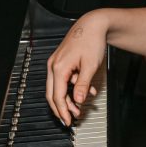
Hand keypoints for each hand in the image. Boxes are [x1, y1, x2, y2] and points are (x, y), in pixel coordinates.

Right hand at [46, 11, 107, 125]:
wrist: (93, 25)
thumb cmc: (91, 41)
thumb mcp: (90, 66)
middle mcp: (54, 66)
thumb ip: (83, 85)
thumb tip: (78, 100)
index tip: (68, 121)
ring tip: (81, 105)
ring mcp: (56, 63)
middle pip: (53, 94)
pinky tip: (86, 89)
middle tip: (70, 119)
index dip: (63, 111)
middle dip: (62, 108)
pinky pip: (64, 79)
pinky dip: (73, 87)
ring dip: (69, 98)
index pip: (57, 96)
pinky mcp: (61, 62)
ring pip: (58, 87)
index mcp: (59, 68)